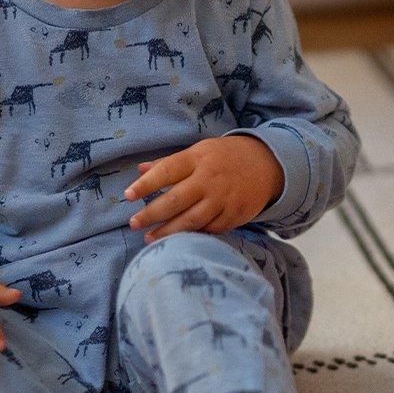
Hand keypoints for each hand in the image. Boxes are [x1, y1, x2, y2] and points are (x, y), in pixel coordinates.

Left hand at [123, 136, 282, 242]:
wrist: (266, 164)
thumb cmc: (224, 157)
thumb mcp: (198, 151)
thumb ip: (169, 163)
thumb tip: (139, 170)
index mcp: (198, 158)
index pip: (167, 171)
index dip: (146, 184)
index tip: (127, 196)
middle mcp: (209, 179)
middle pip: (176, 199)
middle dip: (152, 213)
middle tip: (134, 223)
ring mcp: (223, 198)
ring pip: (192, 220)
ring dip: (168, 231)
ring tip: (149, 239)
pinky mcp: (234, 215)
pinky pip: (209, 229)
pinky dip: (192, 236)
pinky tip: (177, 241)